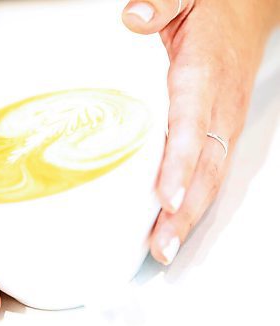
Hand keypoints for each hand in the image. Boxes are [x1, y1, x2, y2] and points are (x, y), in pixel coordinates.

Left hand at [122, 0, 277, 263]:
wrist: (245, 9)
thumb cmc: (213, 7)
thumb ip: (161, 4)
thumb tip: (133, 17)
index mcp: (202, 75)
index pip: (192, 127)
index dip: (180, 164)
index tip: (166, 197)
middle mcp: (217, 106)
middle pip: (203, 167)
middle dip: (183, 211)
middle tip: (160, 246)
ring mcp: (223, 122)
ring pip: (209, 177)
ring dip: (188, 215)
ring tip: (164, 247)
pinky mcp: (221, 129)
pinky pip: (210, 170)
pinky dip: (194, 200)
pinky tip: (175, 220)